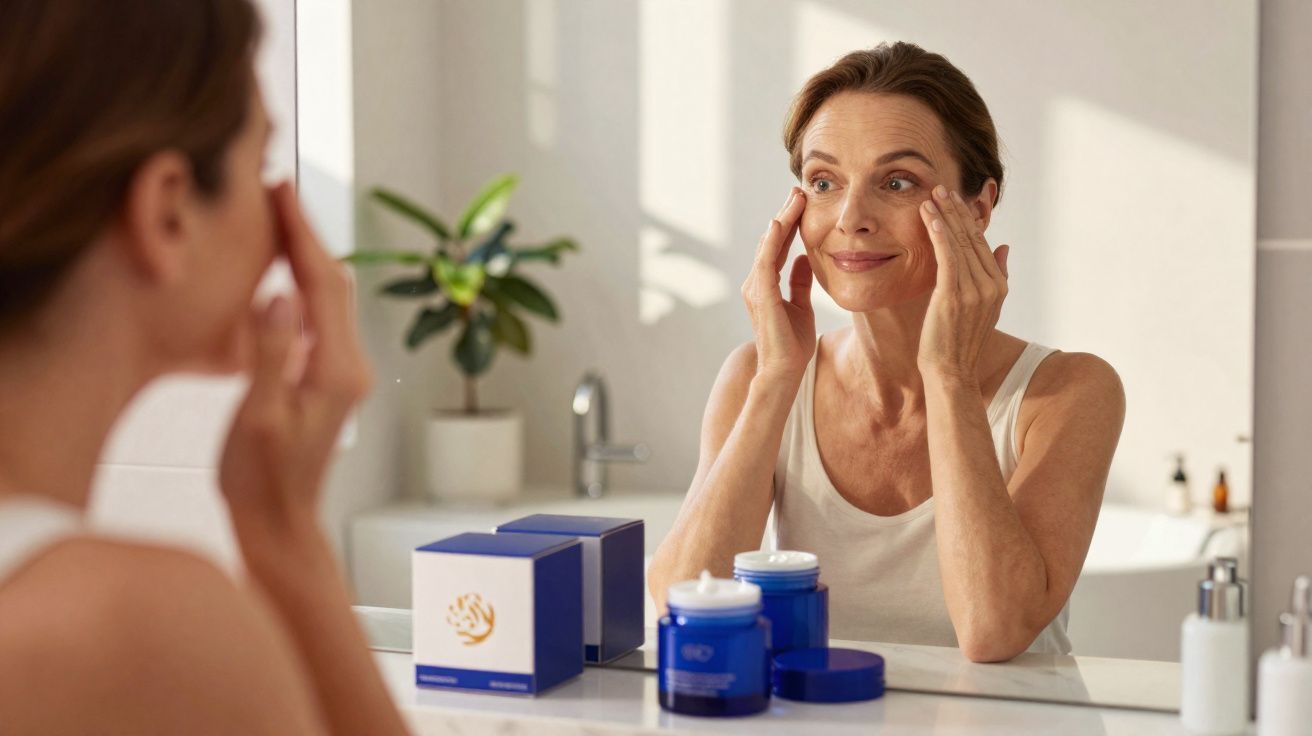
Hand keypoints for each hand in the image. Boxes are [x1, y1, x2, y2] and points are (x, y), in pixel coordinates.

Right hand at [219, 182, 371, 537]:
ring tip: (274, 217)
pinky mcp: (327, 378)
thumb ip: (271, 353)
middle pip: (332, 283)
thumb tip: (281, 293)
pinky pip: (318, 317)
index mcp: (337, 369)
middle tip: (274, 191)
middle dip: (306, 235)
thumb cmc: (262, 480)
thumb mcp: (258, 416)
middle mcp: (349, 365)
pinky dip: (300, 284)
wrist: (280, 523)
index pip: (322, 284)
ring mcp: (341, 371)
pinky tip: (277, 272)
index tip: (280, 191)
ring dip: (304, 256)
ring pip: (328, 298)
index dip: (302, 234)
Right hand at [741, 187, 814, 384]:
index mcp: (766, 284)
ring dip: (781, 220)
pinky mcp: (761, 295)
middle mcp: (756, 282)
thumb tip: (807, 258)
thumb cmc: (792, 344)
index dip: (789, 223)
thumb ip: (800, 282)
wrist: (785, 371)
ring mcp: (756, 288)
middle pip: (770, 240)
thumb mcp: (801, 305)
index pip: (778, 246)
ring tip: (794, 198)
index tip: (802, 201)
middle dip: (785, 214)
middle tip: (799, 189)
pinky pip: (765, 262)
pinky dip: (771, 241)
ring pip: (767, 246)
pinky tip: (779, 223)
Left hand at [917, 185, 1009, 381]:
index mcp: (999, 285)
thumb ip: (997, 275)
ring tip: (931, 196)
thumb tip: (1004, 246)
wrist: (951, 371)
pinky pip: (948, 258)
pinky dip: (940, 235)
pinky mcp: (955, 296)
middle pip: (972, 239)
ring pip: (959, 244)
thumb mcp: (983, 307)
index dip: (967, 219)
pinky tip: (932, 218)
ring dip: (944, 217)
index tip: (953, 200)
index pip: (981, 243)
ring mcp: (975, 291)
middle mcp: (991, 285)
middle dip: (956, 211)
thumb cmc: (958, 341)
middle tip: (941, 188)